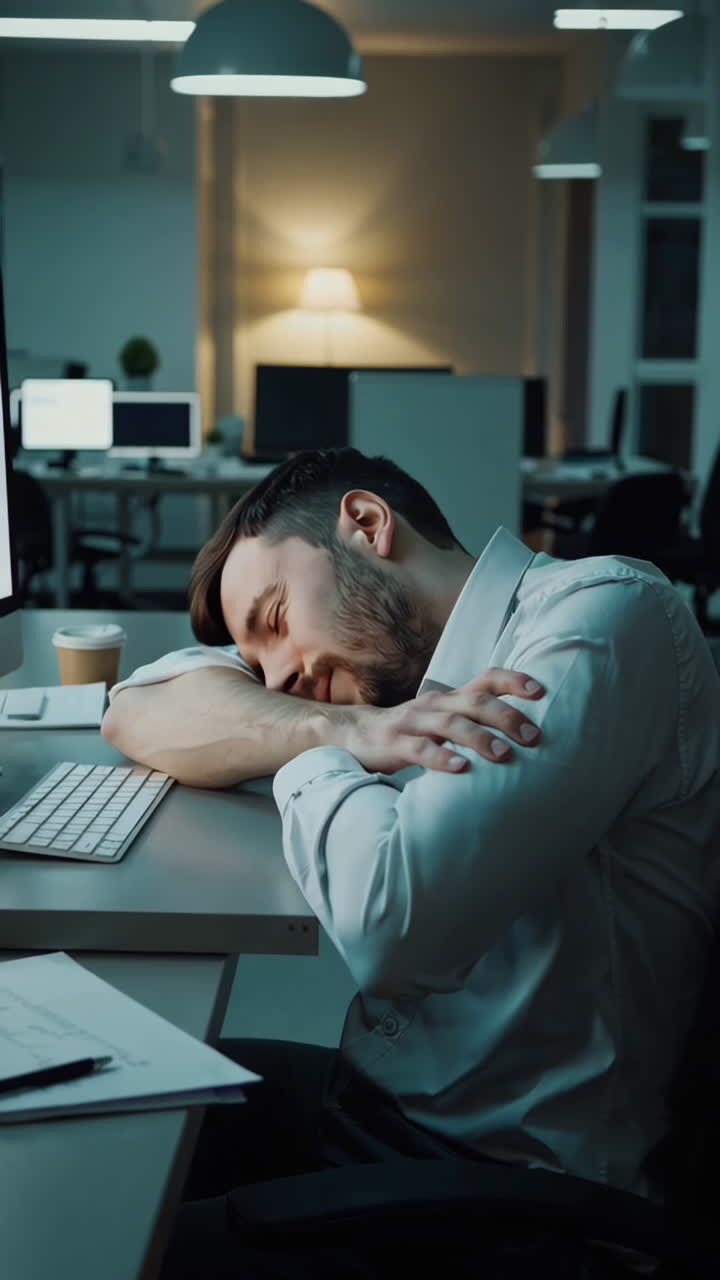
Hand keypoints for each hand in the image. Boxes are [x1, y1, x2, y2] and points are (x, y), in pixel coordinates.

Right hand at [340, 668, 544, 773]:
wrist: (354, 734)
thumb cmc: (411, 730)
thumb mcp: (442, 720)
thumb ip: (474, 722)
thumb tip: (523, 734)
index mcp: (450, 698)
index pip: (486, 680)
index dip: (513, 681)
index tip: (541, 691)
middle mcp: (435, 705)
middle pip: (475, 702)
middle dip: (507, 716)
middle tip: (534, 736)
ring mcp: (414, 723)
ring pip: (451, 725)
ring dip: (479, 738)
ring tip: (504, 754)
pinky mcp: (395, 744)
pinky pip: (420, 750)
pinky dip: (442, 759)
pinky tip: (461, 769)